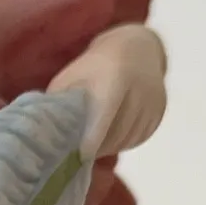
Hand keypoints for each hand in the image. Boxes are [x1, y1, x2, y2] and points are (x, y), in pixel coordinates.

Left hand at [47, 24, 167, 158]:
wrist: (138, 49)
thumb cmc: (95, 65)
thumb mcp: (73, 76)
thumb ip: (62, 102)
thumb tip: (46, 133)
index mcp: (116, 75)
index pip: (106, 112)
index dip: (93, 136)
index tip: (79, 155)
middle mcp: (140, 89)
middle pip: (116, 130)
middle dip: (96, 146)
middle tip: (78, 155)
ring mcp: (153, 102)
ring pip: (127, 137)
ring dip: (108, 146)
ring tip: (91, 146)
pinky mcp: (159, 113)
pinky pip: (137, 137)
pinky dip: (122, 142)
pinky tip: (109, 138)